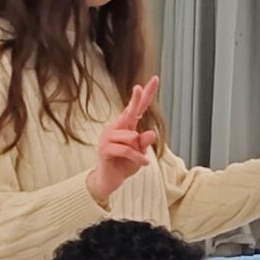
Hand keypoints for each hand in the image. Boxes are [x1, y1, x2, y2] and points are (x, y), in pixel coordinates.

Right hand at [89, 78, 159, 203]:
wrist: (110, 180)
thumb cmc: (125, 164)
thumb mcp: (140, 153)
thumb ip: (145, 143)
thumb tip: (151, 132)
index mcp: (126, 126)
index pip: (137, 108)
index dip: (145, 94)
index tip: (155, 79)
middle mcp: (116, 127)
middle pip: (130, 111)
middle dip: (136, 99)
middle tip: (139, 87)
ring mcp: (108, 137)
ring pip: (132, 137)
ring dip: (139, 151)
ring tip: (138, 159)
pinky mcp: (104, 148)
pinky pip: (127, 150)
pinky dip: (138, 158)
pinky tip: (142, 164)